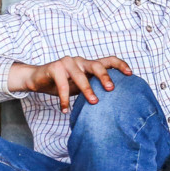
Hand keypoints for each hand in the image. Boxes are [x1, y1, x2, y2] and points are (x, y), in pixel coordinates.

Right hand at [8, 56, 130, 112]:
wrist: (38, 80)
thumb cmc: (64, 84)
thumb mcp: (82, 86)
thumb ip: (95, 88)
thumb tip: (114, 103)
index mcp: (89, 64)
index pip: (108, 60)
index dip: (120, 65)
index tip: (130, 74)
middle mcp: (80, 61)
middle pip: (97, 65)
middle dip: (105, 77)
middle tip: (111, 89)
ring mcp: (67, 62)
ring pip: (80, 75)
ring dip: (87, 90)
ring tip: (93, 102)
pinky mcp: (54, 67)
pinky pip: (62, 84)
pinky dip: (65, 99)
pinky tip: (65, 110)